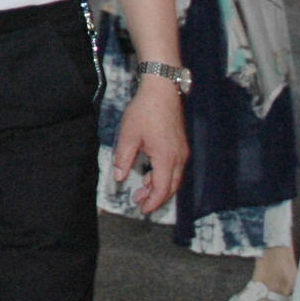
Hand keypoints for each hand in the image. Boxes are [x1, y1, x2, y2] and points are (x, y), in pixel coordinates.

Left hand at [114, 81, 187, 213]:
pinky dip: (163, 175)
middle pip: (171, 187)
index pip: (162, 188)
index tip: (142, 210)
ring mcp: (182, 151)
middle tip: (139, 203)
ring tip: (141, 190)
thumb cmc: (145, 111)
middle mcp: (179, 157)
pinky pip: (174, 168)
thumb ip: (123, 158)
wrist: (162, 90)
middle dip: (155, 198)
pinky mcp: (180, 145)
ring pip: (173, 178)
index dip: (152, 201)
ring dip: (158, 186)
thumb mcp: (128, 135)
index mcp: (167, 158)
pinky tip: (149, 174)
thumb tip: (118, 177)